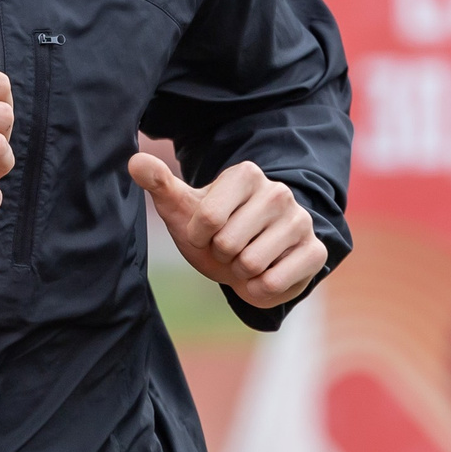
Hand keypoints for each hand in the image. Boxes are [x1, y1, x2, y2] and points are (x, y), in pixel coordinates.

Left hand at [130, 154, 326, 308]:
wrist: (248, 259)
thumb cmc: (212, 231)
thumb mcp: (183, 209)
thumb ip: (159, 184)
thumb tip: (134, 161)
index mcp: (246, 174)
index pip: (207, 218)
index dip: (199, 236)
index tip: (206, 232)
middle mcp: (278, 192)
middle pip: (229, 243)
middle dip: (221, 255)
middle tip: (229, 248)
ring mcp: (301, 221)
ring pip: (251, 264)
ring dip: (240, 273)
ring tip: (246, 259)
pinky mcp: (316, 252)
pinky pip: (275, 283)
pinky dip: (260, 289)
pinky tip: (264, 275)